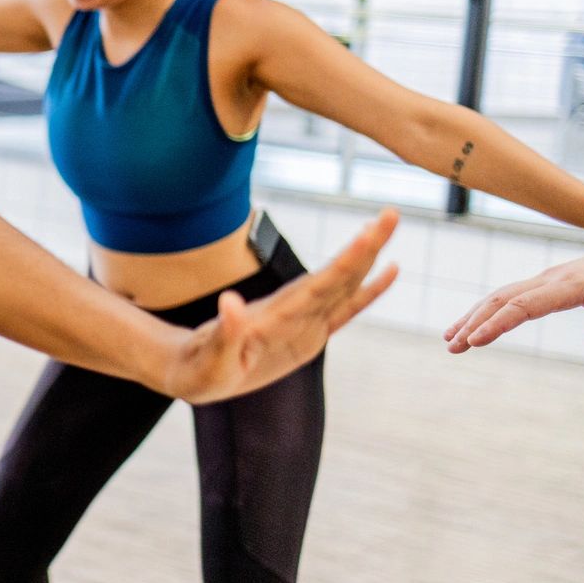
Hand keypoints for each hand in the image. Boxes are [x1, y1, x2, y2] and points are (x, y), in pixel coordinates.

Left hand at [163, 209, 397, 402]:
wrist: (191, 369)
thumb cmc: (198, 366)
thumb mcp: (210, 355)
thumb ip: (225, 331)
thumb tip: (229, 301)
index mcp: (278, 316)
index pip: (319, 283)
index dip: (347, 260)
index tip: (369, 233)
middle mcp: (294, 311)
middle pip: (337, 275)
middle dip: (365, 247)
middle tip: (392, 213)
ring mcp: (303, 320)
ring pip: (344, 285)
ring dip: (367, 258)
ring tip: (389, 226)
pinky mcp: (308, 334)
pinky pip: (345, 311)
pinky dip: (368, 293)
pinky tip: (389, 272)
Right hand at [446, 240, 583, 351]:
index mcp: (570, 286)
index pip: (524, 306)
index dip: (497, 324)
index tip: (474, 342)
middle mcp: (550, 279)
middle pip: (502, 299)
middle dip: (474, 322)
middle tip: (452, 348)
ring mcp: (545, 279)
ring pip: (499, 295)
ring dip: (473, 316)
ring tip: (450, 341)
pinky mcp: (545, 283)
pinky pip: (509, 296)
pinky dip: (486, 310)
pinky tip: (472, 325)